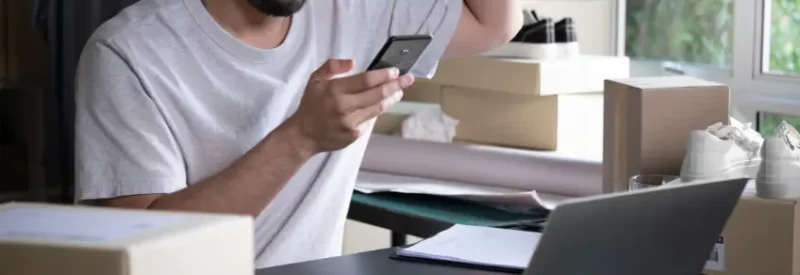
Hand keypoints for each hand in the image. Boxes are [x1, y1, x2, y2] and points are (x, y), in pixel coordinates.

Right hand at [285, 59, 414, 153]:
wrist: (304, 135)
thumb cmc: (311, 104)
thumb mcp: (315, 80)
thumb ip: (332, 66)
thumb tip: (353, 62)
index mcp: (335, 90)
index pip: (365, 80)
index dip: (383, 75)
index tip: (395, 71)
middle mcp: (344, 106)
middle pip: (377, 94)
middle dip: (396, 85)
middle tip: (409, 79)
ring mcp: (350, 122)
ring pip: (377, 108)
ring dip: (391, 98)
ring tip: (400, 91)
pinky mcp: (354, 135)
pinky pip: (369, 120)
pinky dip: (376, 111)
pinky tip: (381, 105)